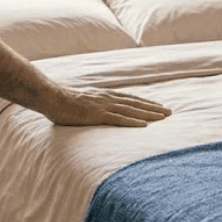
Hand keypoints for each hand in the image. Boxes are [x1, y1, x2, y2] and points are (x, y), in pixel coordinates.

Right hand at [45, 86, 171, 126]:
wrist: (51, 97)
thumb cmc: (65, 101)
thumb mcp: (85, 100)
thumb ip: (96, 104)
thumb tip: (101, 110)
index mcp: (106, 95)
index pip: (131, 99)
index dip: (147, 103)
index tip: (159, 106)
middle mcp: (108, 98)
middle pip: (136, 103)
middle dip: (154, 108)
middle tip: (170, 112)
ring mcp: (103, 106)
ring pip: (131, 110)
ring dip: (149, 114)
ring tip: (163, 118)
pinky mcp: (97, 115)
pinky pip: (118, 119)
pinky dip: (132, 122)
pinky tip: (143, 125)